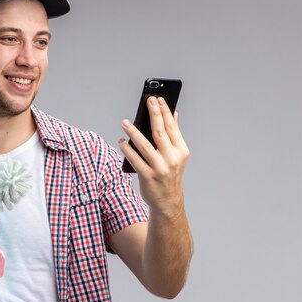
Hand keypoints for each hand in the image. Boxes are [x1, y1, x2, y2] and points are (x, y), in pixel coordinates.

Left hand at [118, 96, 189, 214]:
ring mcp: (159, 168)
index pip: (172, 127)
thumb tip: (174, 114)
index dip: (165, 112)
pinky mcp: (148, 176)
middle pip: (160, 132)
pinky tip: (121, 141)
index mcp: (181, 151)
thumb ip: (174, 135)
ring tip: (124, 122)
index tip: (158, 98)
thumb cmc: (170, 174)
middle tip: (147, 100)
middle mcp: (172, 159)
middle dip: (154, 114)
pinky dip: (127, 149)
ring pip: (144, 145)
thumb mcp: (177, 156)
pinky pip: (135, 160)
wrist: (168, 202)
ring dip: (133, 132)